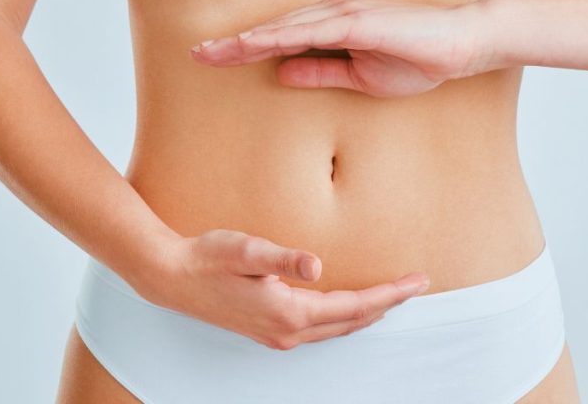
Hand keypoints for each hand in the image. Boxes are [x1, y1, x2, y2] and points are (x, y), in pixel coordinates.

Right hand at [135, 228, 430, 350]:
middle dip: (387, 304)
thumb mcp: (246, 250)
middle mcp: (287, 332)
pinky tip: (349, 308)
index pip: (355, 306)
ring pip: (338, 328)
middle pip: (352, 321)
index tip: (417, 282)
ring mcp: (277, 336)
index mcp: (289, 313)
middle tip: (416, 286)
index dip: (389, 294)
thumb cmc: (207, 258)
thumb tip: (316, 265)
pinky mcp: (268, 331)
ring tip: (392, 295)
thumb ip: (282, 258)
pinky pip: (320, 329)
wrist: (170, 277)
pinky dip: (345, 317)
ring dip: (367, 313)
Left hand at [189, 0, 492, 97]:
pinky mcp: (358, 20)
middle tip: (196, 55)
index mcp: (334, 26)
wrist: (461, 45)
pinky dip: (279, 36)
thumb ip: (321, 73)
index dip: (245, 49)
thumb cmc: (417, 60)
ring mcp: (345, 12)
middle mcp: (334, 12)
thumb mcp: (360, 78)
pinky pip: (310, 29)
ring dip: (247, 39)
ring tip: (213, 52)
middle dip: (234, 43)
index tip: (213, 59)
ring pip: (284, 26)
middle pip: (274, 28)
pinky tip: (254, 44)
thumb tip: (281, 74)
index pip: (280, 39)